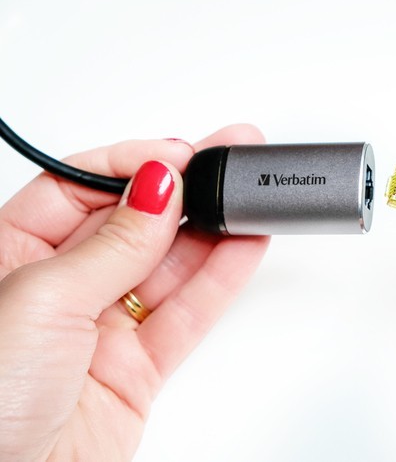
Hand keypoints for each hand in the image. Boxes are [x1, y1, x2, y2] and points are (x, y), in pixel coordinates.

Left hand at [0, 125, 268, 460]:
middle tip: (226, 161)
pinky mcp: (139, 366)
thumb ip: (111, 243)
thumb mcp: (43, 298)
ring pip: (169, 266)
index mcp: (10, 255)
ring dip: (212, 230)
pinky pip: (188, 313)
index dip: (132, 166)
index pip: (80, 188)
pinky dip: (220, 279)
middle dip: (182, 190)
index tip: (178, 155)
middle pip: (132, 223)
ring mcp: (103, 327)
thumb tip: (157, 188)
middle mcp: (59, 288)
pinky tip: (244, 244)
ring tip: (247, 197)